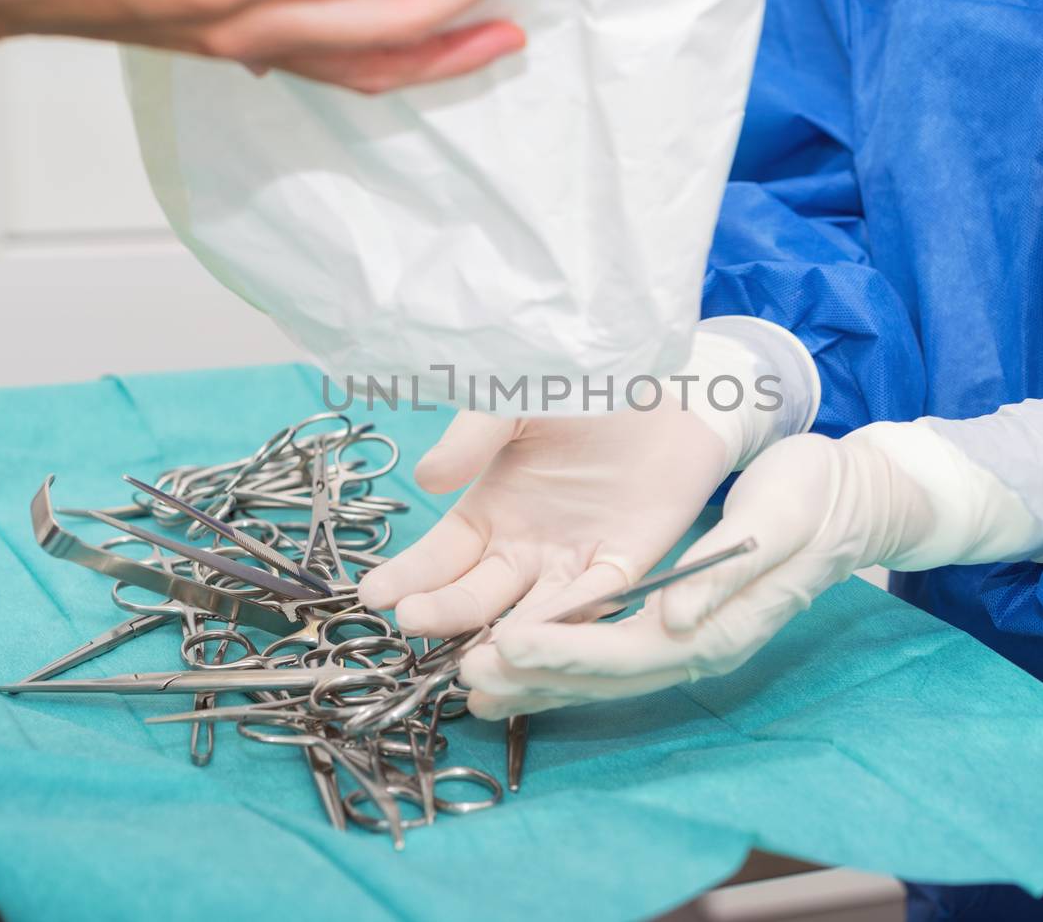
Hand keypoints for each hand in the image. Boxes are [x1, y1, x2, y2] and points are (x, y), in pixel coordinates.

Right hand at [358, 317, 822, 637]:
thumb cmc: (582, 387)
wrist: (668, 385)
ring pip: (528, 613)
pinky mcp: (624, 564)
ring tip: (468, 658)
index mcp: (489, 511)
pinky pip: (592, 600)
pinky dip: (565, 619)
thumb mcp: (514, 403)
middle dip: (442, 611)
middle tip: (410, 620)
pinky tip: (537, 638)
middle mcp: (525, 546)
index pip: (439, 556)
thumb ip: (473, 437)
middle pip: (475, 595)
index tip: (374, 593)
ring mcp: (573, 561)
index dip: (409, 575)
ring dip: (500, 638)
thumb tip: (426, 478)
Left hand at [460, 399, 1042, 718]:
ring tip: (470, 684)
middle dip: (532, 677)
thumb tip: (679, 619)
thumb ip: (730, 569)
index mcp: (718, 626)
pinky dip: (556, 658)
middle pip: (601, 677)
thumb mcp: (780, 519)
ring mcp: (683, 643)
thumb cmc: (813, 497)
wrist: (847, 502)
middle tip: (462, 674)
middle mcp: (695, 647)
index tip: (505, 642)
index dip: (563, 651)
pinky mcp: (672, 626)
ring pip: (596, 675)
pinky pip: (604, 652)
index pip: (626, 650)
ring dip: (535, 680)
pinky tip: (513, 657)